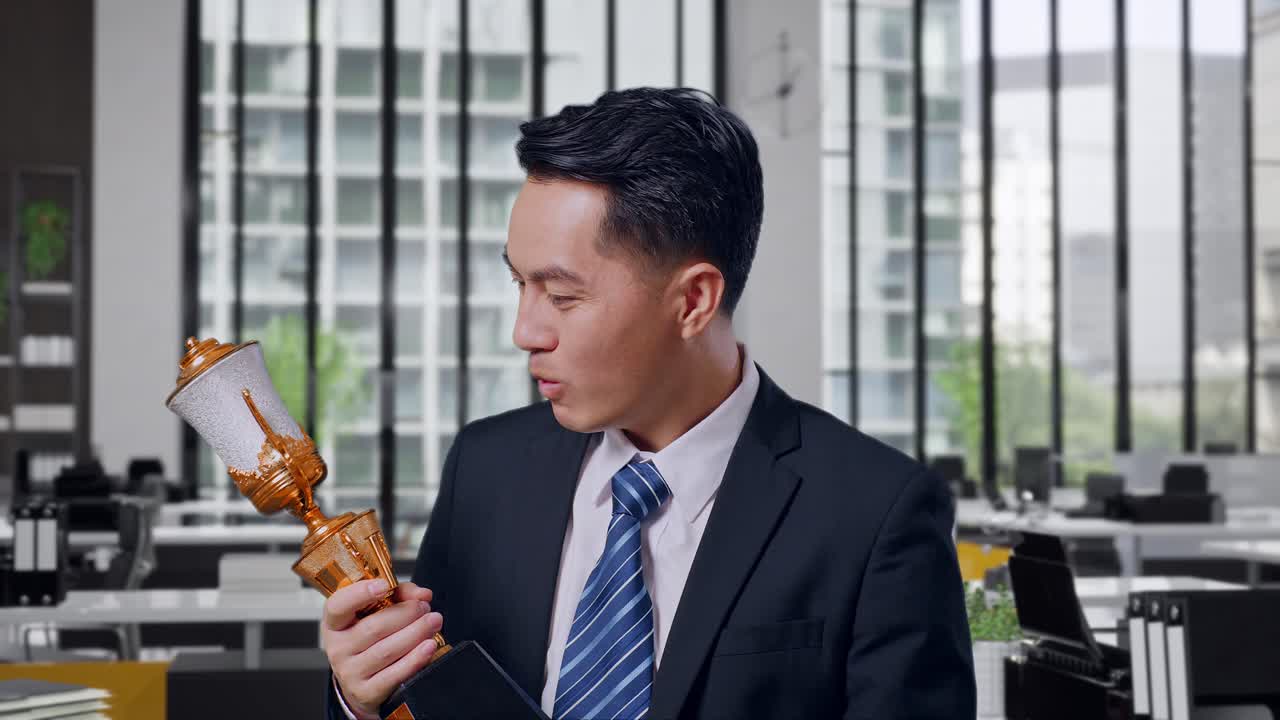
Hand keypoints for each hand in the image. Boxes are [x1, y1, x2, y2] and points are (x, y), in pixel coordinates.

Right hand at [323, 579, 443, 719]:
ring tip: (433, 621)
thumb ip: (400, 595)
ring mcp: (350, 672)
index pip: (338, 606)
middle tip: (425, 608)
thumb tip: (422, 594)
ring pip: (387, 650)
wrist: (362, 683)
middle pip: (374, 628)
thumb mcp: (377, 612)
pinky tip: (429, 646)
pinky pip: (394, 674)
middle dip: (406, 614)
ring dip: (415, 633)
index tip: (384, 586)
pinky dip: (415, 659)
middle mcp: (338, 648)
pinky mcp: (365, 692)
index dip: (360, 593)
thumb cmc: (371, 640)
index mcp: (335, 623)